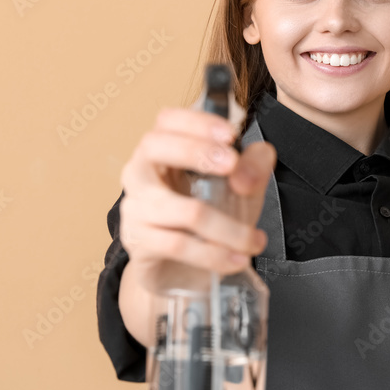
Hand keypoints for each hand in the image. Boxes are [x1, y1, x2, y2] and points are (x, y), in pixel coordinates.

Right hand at [118, 105, 276, 288]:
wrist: (186, 269)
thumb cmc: (210, 218)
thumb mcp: (240, 187)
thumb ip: (253, 167)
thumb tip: (244, 174)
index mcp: (164, 149)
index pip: (168, 120)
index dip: (197, 121)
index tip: (230, 133)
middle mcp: (141, 171)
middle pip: (155, 146)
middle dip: (198, 152)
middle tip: (233, 165)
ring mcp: (135, 206)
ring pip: (182, 209)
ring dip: (227, 228)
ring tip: (254, 241)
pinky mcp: (138, 241)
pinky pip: (177, 244)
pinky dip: (213, 254)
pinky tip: (236, 259)